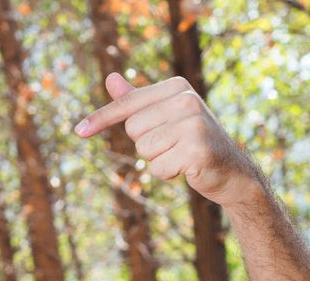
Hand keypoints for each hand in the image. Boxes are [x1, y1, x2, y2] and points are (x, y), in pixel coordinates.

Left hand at [74, 73, 262, 206]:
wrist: (231, 171)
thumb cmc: (192, 141)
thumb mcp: (165, 116)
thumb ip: (136, 100)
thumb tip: (110, 78)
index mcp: (177, 87)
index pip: (127, 105)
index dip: (101, 119)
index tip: (78, 131)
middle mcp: (186, 100)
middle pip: (133, 129)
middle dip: (147, 143)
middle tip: (174, 144)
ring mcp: (193, 123)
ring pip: (144, 150)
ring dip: (158, 159)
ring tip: (181, 154)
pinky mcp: (196, 149)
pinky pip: (157, 168)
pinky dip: (168, 173)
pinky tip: (188, 167)